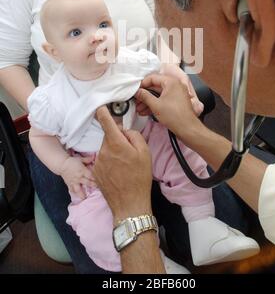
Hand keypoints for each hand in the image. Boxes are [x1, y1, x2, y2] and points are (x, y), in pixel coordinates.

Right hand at [59, 155, 95, 199]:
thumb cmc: (72, 161)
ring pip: (78, 189)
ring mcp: (74, 181)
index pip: (91, 175)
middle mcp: (78, 177)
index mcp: (82, 170)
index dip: (96, 178)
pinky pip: (72, 190)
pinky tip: (78, 197)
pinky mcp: (69, 184)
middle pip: (87, 182)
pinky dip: (75, 193)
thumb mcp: (80, 159)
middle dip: (93, 185)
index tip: (101, 180)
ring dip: (82, 194)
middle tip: (99, 188)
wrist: (62, 164)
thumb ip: (87, 159)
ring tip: (85, 198)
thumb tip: (94, 157)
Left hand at [93, 106, 152, 221]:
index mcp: (116, 144)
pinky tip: (118, 173)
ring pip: (106, 149)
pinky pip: (103, 160)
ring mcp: (98, 162)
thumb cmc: (139, 177)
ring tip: (125, 166)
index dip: (103, 112)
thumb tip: (125, 131)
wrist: (129, 203)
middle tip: (129, 151)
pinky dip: (109, 162)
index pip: (106, 122)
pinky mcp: (96, 172)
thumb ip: (134, 136)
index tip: (100, 106)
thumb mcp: (145, 153)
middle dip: (117, 139)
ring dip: (114, 152)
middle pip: (109, 137)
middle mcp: (103, 150)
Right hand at [136, 64, 203, 116]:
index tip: (135, 91)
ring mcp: (176, 93)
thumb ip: (144, 96)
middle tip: (136, 101)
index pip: (152, 78)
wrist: (187, 128)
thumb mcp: (155, 105)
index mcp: (171, 82)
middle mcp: (175, 85)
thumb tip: (137, 92)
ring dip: (148, 101)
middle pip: (155, 86)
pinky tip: (146, 112)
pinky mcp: (176, 102)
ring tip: (139, 109)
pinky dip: (155, 104)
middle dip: (144, 95)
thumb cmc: (175, 116)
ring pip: (158, 94)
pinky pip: (163, 100)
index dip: (142, 84)